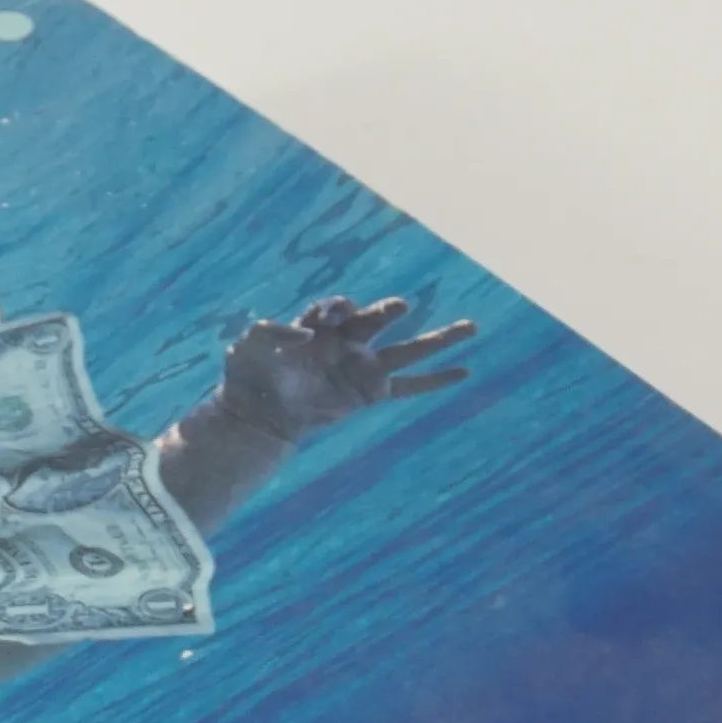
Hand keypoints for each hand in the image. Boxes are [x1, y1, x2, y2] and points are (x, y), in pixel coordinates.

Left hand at [214, 294, 476, 444]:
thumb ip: (270, 331)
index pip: (337, 308)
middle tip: (399, 307)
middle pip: (376, 319)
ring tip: (472, 327)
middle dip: (388, 311)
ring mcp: (361, 368)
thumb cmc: (248, 375)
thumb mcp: (249, 345)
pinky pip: (410, 386)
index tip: (333, 316)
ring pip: (408, 350)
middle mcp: (346, 341)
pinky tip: (464, 372)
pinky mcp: (369, 394)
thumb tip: (302, 334)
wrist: (256, 415)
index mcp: (320, 324)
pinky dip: (436, 381)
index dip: (337, 308)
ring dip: (440, 339)